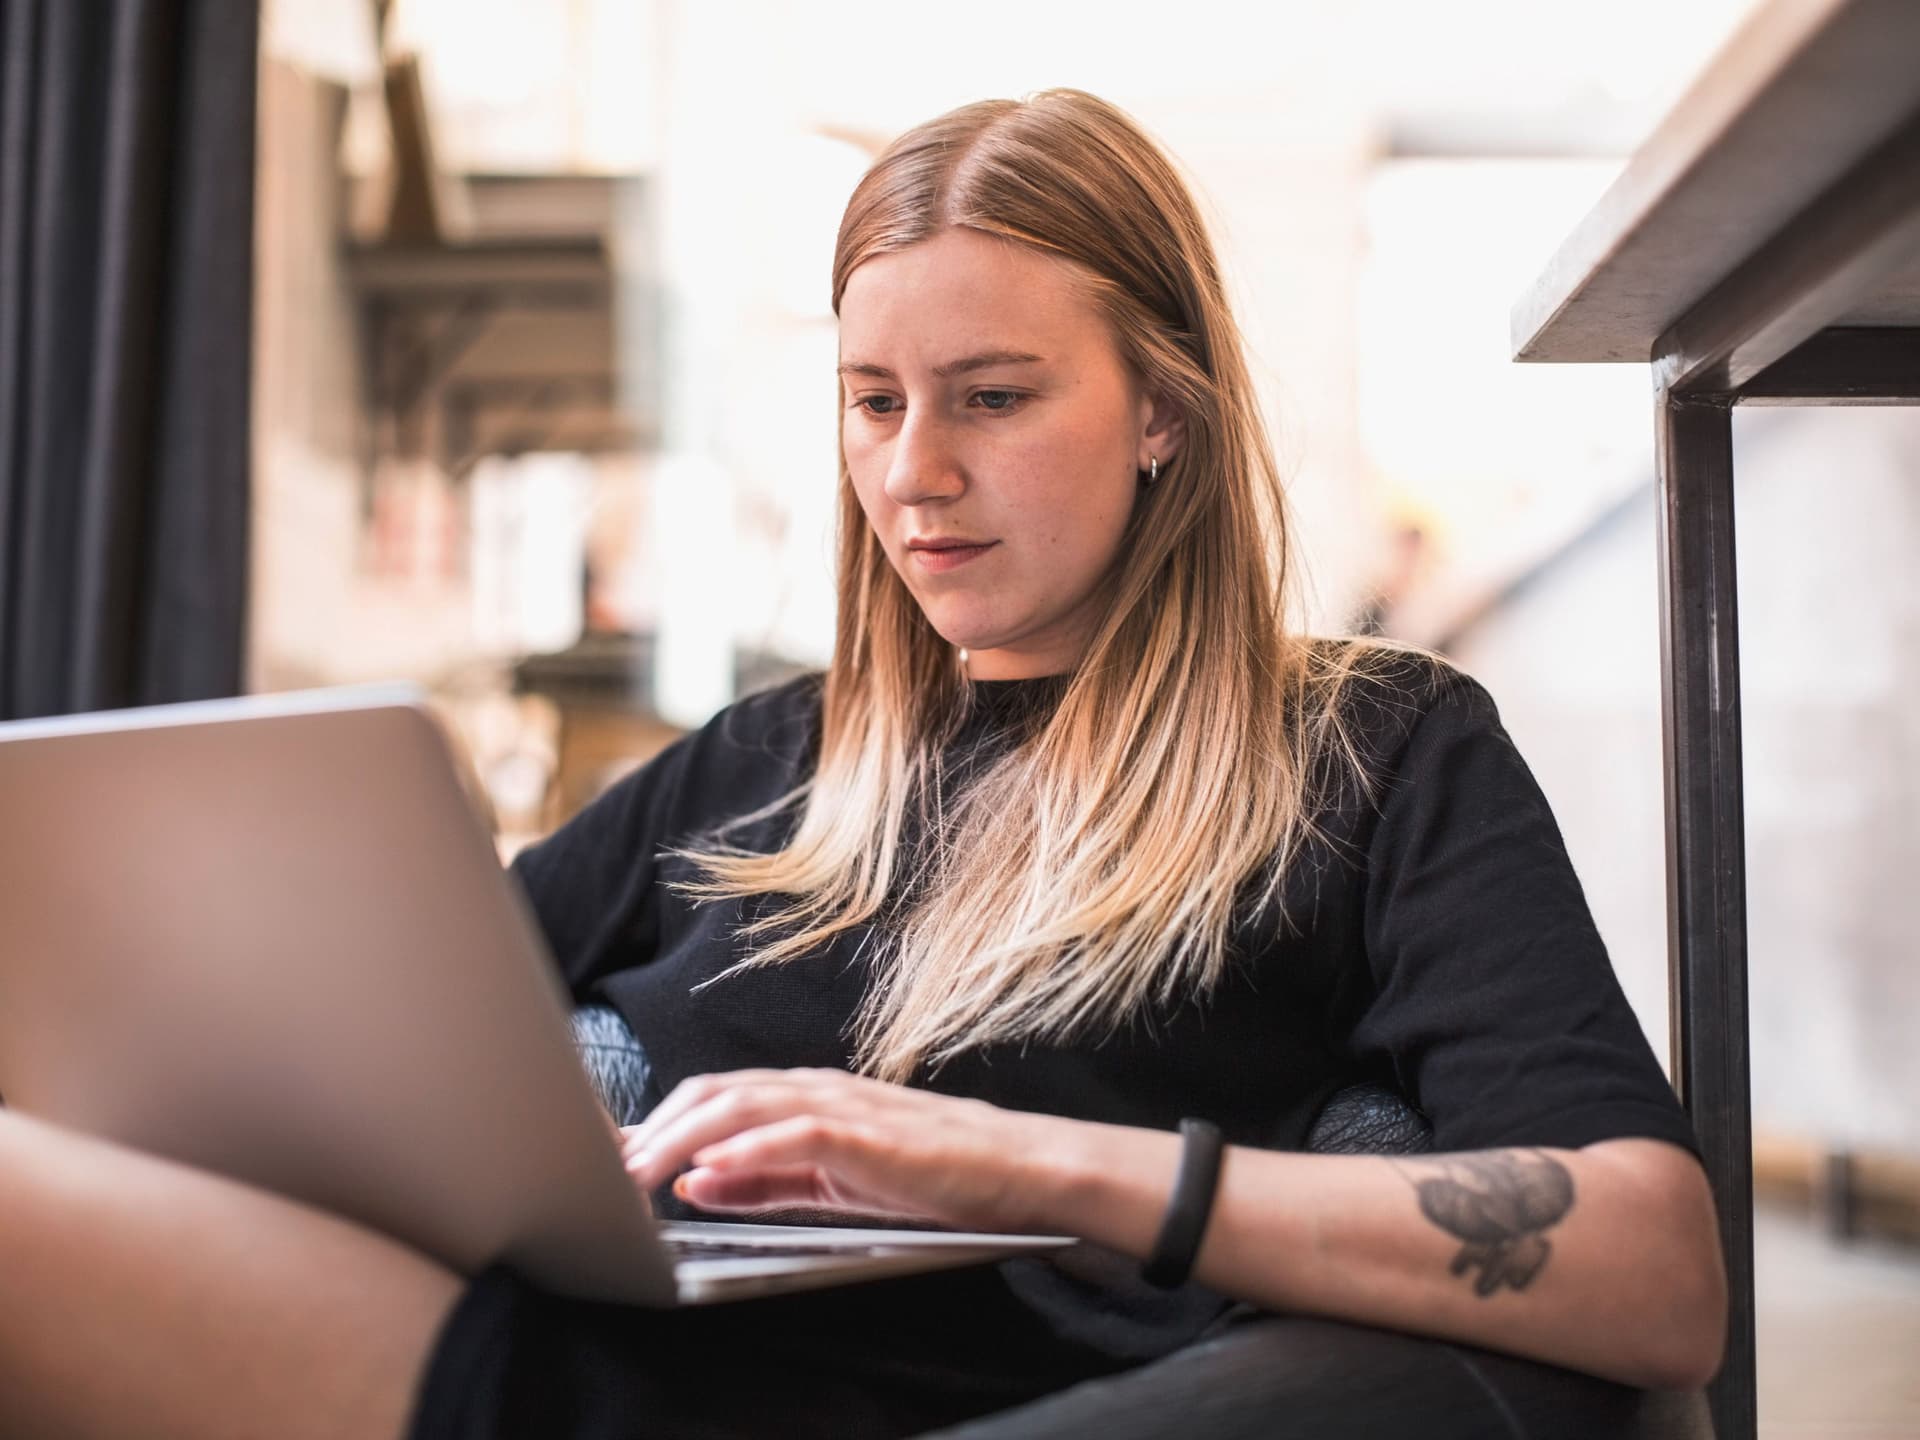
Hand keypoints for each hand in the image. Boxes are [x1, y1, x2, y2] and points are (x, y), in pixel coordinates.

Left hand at [617, 1067, 1070, 1233]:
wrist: (1013, 1169)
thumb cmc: (930, 1173)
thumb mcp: (830, 1183)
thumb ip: (764, 1183)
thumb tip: (693, 1184)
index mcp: (807, 1096)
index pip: (716, 1096)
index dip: (661, 1122)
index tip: (617, 1155)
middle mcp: (817, 1089)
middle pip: (716, 1093)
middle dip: (658, 1128)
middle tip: (613, 1167)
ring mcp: (843, 1106)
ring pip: (743, 1106)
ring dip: (685, 1138)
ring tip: (642, 1170)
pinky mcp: (867, 1134)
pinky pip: (794, 1135)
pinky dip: (746, 1152)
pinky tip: (711, 1173)